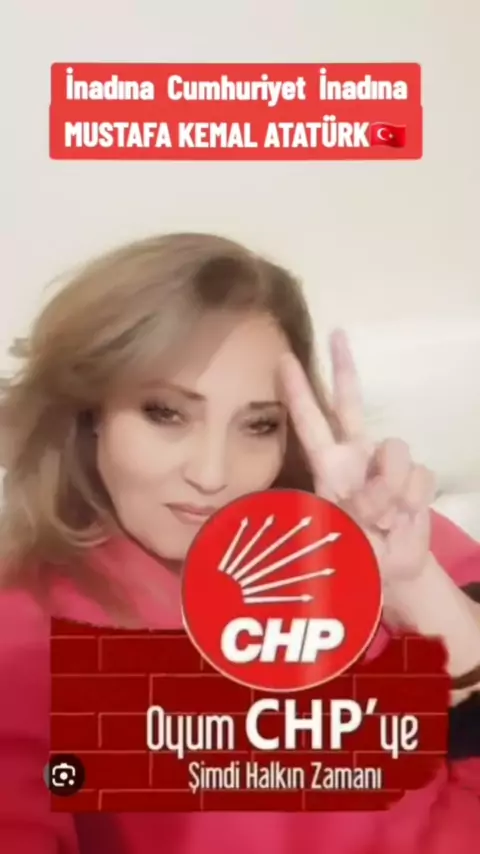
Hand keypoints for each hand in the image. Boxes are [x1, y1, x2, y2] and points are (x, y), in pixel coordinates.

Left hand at [279, 330, 436, 581]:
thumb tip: (382, 483)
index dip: (298, 392)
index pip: (309, 423)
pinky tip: (404, 516)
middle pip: (349, 404)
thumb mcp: (346, 535)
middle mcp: (356, 454)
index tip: (284, 360)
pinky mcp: (416, 476)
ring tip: (384, 519)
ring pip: (396, 452)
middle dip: (343, 369)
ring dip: (393, 490)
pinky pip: (420, 477)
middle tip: (337, 334)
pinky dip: (413, 501)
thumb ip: (359, 506)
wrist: (392, 569)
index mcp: (329, 466)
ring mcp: (387, 463)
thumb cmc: (356, 552)